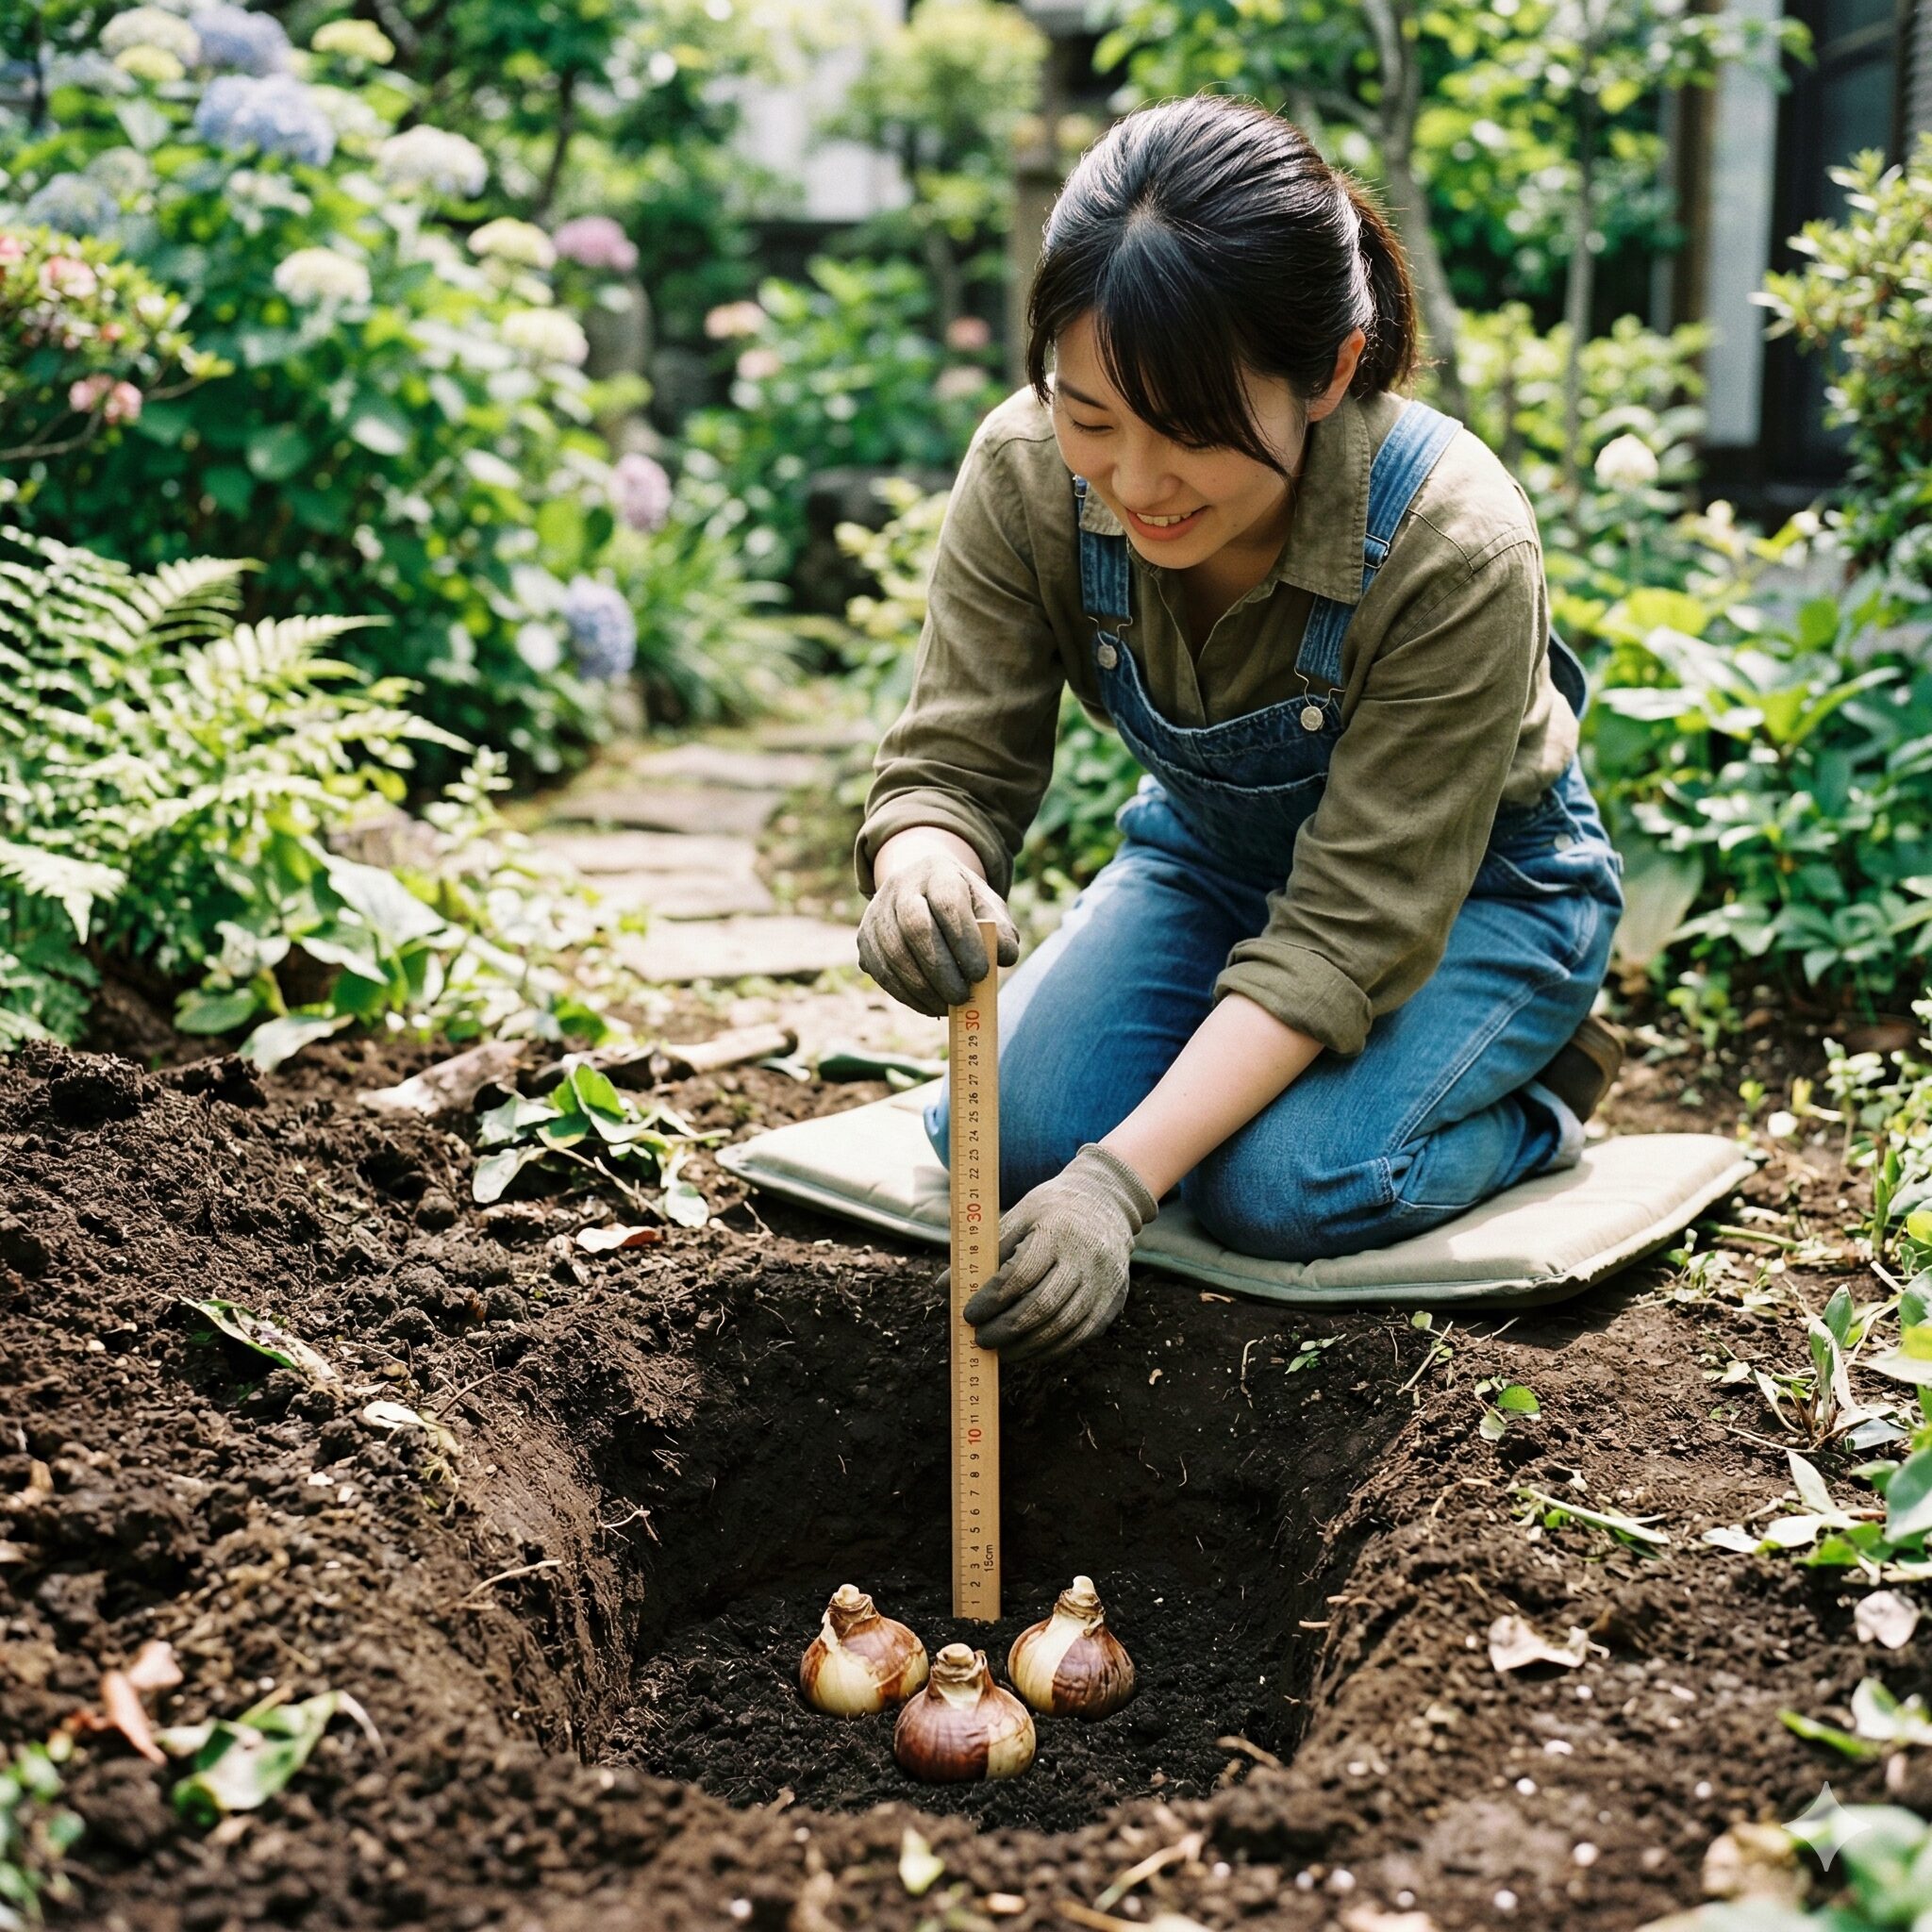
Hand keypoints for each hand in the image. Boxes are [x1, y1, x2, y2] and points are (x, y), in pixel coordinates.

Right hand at [857, 848, 1018, 1015]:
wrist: (921, 890)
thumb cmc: (963, 905)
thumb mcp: (987, 908)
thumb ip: (1002, 931)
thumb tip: (1004, 957)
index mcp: (937, 871)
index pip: (947, 902)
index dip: (964, 940)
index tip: (981, 973)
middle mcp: (900, 886)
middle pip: (915, 927)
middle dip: (940, 969)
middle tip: (963, 997)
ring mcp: (877, 912)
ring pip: (894, 954)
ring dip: (923, 988)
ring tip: (949, 1006)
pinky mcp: (864, 938)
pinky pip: (882, 972)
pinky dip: (907, 995)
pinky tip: (930, 1006)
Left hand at [949, 1145, 1158, 1362]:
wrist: (1107, 1203)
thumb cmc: (1052, 1210)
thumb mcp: (1018, 1216)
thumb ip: (983, 1252)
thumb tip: (943, 1290)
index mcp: (1058, 1231)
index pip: (1022, 1274)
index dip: (992, 1299)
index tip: (968, 1315)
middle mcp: (1086, 1258)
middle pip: (1043, 1305)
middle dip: (1007, 1329)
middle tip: (980, 1339)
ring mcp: (1104, 1282)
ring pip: (1063, 1327)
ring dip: (1027, 1346)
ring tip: (999, 1351)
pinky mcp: (1113, 1301)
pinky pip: (1081, 1335)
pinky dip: (1051, 1349)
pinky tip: (1028, 1350)